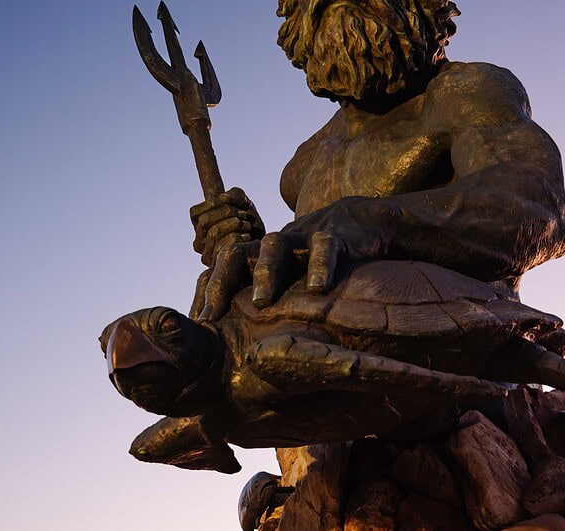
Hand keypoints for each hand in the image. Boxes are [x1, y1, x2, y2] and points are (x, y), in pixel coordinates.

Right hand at [189, 187, 264, 266]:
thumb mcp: (243, 202)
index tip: (233, 205)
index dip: (215, 204)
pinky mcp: (219, 266)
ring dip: (236, 224)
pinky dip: (239, 237)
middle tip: (244, 215)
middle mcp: (199, 242)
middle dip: (228, 213)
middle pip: (205, 220)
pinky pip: (224, 246)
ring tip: (247, 226)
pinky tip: (247, 237)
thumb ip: (234, 194)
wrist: (266, 246)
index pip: (195, 213)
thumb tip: (223, 198)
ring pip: (214, 232)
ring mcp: (207, 256)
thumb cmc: (250, 223)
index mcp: (198, 227)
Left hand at [197, 197, 387, 321]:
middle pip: (238, 253)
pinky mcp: (336, 235)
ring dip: (264, 273)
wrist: (363, 221)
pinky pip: (324, 247)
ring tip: (260, 302)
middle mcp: (276, 244)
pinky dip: (319, 265)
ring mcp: (303, 237)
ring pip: (275, 246)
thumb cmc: (322, 260)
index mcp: (262, 255)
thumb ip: (273, 299)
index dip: (210, 291)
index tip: (201, 323)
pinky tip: (318, 288)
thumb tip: (250, 342)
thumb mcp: (295, 277)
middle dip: (223, 282)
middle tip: (215, 313)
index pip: (225, 268)